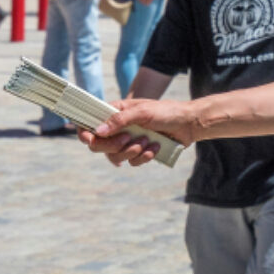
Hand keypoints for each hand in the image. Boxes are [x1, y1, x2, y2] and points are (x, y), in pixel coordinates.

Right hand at [78, 98, 197, 166]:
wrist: (188, 124)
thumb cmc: (166, 112)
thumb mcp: (143, 112)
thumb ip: (120, 120)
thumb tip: (97, 131)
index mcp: (115, 113)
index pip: (90, 123)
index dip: (84, 132)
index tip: (88, 139)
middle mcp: (118, 128)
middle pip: (98, 145)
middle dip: (113, 145)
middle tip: (129, 138)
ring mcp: (128, 141)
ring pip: (115, 156)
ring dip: (132, 151)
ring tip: (148, 141)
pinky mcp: (139, 152)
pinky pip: (132, 162)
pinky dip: (144, 156)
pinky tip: (156, 148)